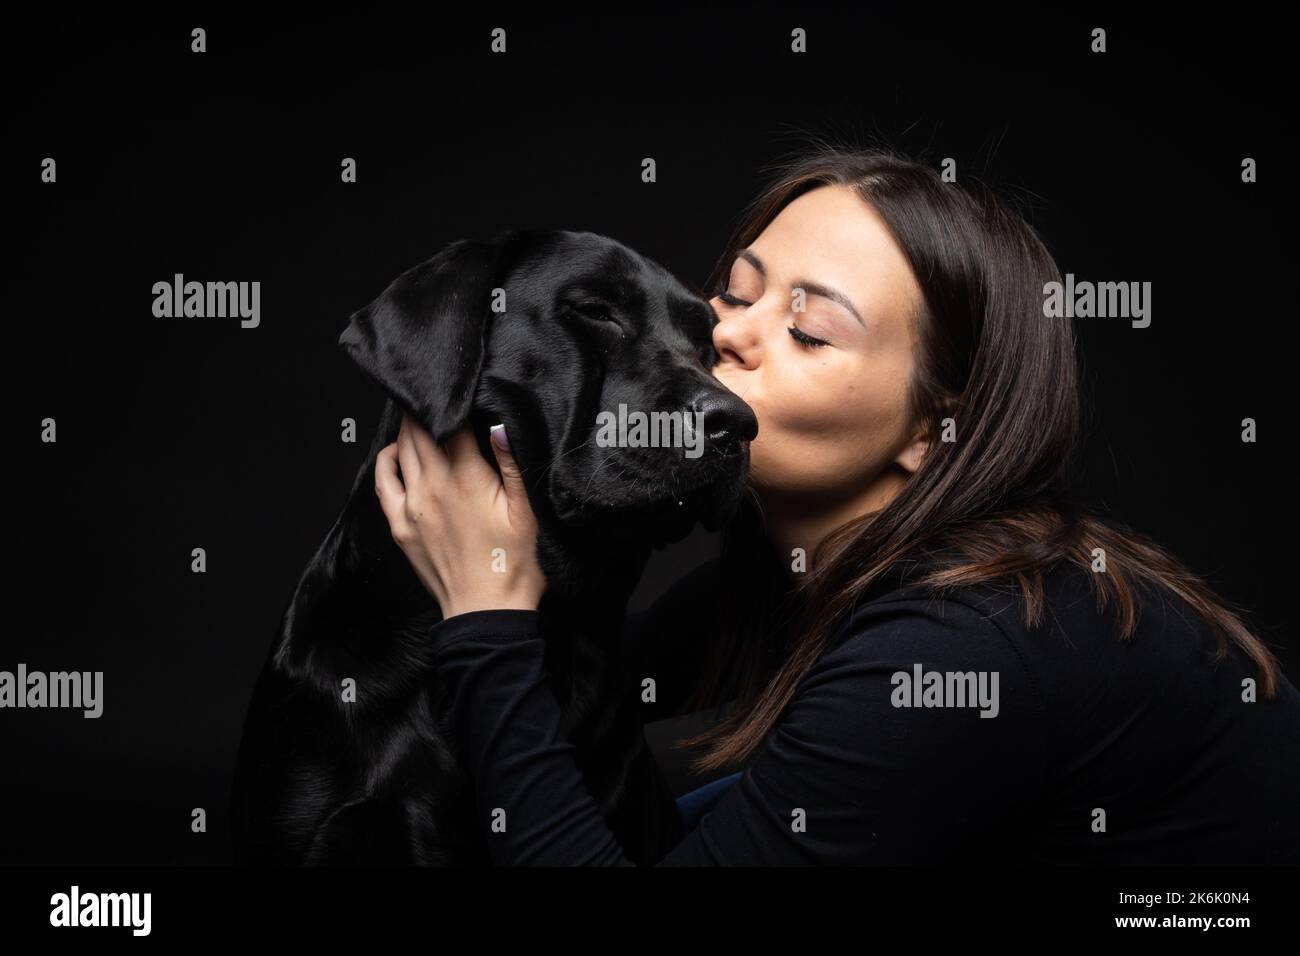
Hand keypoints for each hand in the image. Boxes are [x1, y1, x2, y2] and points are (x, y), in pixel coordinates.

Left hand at [374, 414, 546, 618]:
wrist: (486, 613)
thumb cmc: (513, 565)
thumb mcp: (526, 512)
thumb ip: (510, 464)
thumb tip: (499, 426)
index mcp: (465, 478)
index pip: (449, 421)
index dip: (452, 400)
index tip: (458, 388)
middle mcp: (431, 487)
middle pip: (417, 430)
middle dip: (425, 408)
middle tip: (436, 396)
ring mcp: (410, 507)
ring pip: (399, 450)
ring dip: (408, 429)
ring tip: (421, 416)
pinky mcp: (400, 526)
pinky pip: (383, 482)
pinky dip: (387, 460)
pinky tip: (397, 453)